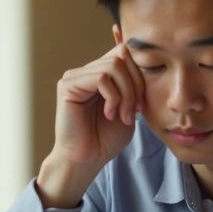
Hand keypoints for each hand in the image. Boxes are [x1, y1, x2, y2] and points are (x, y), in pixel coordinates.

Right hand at [38, 44, 144, 207]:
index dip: (139, 75)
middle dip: (135, 85)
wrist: (87, 159)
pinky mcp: (68, 85)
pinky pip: (101, 78)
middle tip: (134, 112)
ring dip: (126, 94)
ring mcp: (75, 76)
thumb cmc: (106, 138)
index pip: (124, 51)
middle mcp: (87, 71)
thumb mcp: (129, 107)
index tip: (142, 105)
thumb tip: (144, 57)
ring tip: (122, 116)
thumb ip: (134, 84)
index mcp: (101, 74)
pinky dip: (113, 97)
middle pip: (122, 56)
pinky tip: (108, 115)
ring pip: (114, 65)